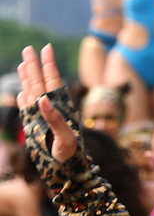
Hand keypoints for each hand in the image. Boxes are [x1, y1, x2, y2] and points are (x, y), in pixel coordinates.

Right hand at [15, 45, 77, 162]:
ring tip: (23, 63)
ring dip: (27, 77)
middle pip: (40, 82)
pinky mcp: (35, 125)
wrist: (66, 168)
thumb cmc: (70, 153)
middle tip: (29, 48)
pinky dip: (23, 98)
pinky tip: (22, 91)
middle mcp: (50, 108)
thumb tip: (42, 99)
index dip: (49, 65)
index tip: (46, 48)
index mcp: (60, 107)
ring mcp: (42, 116)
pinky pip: (27, 108)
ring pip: (32, 91)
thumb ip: (55, 118)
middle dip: (34, 65)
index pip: (52, 81)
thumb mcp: (65, 136)